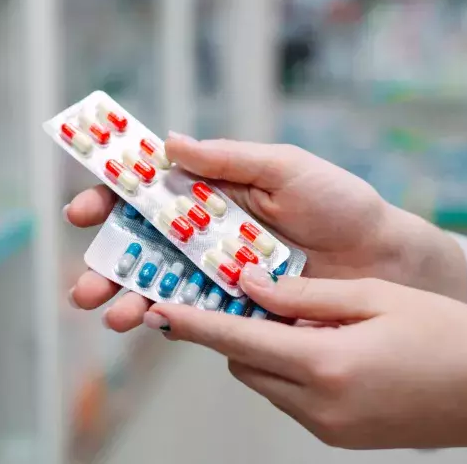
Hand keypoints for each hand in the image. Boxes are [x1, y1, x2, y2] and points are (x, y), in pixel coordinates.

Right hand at [66, 133, 466, 330]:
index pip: (147, 192)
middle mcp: (204, 232)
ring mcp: (217, 271)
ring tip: (113, 316)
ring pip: (157, 284)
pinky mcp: (235, 305)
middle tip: (83, 287)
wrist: (382, 258)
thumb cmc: (338, 202)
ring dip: (127, 299)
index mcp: (210, 192)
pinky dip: (168, 318)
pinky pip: (194, 312)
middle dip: (105, 265)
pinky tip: (152, 322)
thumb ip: (227, 160)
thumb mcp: (284, 168)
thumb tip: (168, 143)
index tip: (83, 211)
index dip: (110, 198)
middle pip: (140, 246)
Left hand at [141, 266, 466, 461]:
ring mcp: (326, 427)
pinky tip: (320, 346)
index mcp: (324, 364)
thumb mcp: (374, 297)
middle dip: (234, 331)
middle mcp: (317, 404)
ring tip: (293, 318)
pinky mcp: (337, 436)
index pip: (236, 340)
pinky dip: (288, 369)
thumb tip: (249, 284)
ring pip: (264, 381)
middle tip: (240, 295)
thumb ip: (304, 295)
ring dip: (262, 350)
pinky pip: (290, 398)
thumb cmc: (445, 336)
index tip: (155, 309)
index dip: (192, 324)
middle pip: (244, 362)